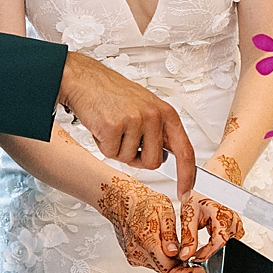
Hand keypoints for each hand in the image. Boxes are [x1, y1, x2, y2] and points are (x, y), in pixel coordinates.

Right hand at [59, 52, 196, 191]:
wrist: (86, 80)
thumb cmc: (114, 95)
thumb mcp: (146, 108)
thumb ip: (159, 133)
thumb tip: (167, 160)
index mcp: (166, 113)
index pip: (185, 150)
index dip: (186, 175)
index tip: (184, 192)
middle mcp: (154, 116)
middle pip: (153, 162)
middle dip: (137, 158)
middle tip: (125, 139)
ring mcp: (135, 120)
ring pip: (130, 159)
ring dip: (117, 149)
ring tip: (112, 126)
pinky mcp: (114, 126)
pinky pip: (110, 154)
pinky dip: (103, 145)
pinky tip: (102, 126)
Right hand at [96, 174, 198, 272]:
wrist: (121, 200)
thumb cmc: (142, 201)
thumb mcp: (164, 210)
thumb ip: (169, 234)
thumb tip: (174, 252)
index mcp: (147, 240)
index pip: (169, 266)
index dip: (184, 268)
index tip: (194, 267)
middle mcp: (137, 251)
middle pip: (163, 269)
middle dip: (178, 266)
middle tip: (190, 259)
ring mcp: (132, 255)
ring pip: (156, 267)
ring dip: (168, 262)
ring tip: (177, 249)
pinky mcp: (130, 255)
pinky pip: (149, 262)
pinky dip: (158, 258)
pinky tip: (163, 247)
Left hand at [176, 151, 245, 265]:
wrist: (212, 183)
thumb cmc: (202, 192)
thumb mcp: (190, 212)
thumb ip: (188, 235)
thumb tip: (185, 254)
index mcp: (224, 216)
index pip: (219, 243)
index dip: (206, 254)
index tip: (192, 260)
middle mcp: (234, 223)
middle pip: (222, 249)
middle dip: (205, 257)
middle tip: (189, 258)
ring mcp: (236, 228)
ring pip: (223, 250)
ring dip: (209, 254)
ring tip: (194, 252)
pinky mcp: (234, 232)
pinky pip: (224, 246)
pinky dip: (212, 249)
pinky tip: (202, 246)